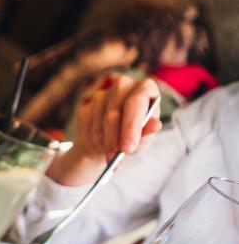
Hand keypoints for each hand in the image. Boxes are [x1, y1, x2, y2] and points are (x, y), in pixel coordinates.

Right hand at [47, 74, 161, 186]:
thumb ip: (148, 132)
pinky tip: (99, 147)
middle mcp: (123, 86)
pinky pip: (86, 125)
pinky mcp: (86, 104)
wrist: (109, 145)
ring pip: (99, 121)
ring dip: (103, 143)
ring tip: (110, 156)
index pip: (136, 101)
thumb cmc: (133, 138)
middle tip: (114, 158)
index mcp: (145, 88)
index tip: (128, 148)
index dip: (131, 125)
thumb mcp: (144, 138)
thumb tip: (156, 125)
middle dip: (114, 138)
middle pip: (114, 111)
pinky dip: (92, 141)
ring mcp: (102, 94)